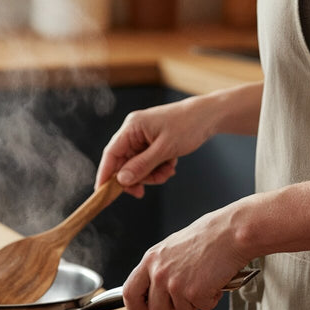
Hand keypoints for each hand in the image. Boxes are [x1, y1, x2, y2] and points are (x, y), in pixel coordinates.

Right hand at [95, 97, 212, 196]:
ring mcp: (142, 137)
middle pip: (124, 162)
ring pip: (137, 165)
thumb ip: (142, 165)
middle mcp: (133, 131)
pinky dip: (157, 168)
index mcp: (132, 127)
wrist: (208, 116)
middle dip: (137, 177)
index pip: (111, 154)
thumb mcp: (165, 150)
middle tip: (145, 191)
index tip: (101, 193)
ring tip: (168, 171)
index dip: (105, 174)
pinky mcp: (151, 142)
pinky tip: (170, 165)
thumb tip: (121, 180)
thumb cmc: (187, 126)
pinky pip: (147, 162)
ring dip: (151, 174)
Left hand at [120, 203, 250, 309]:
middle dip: (173, 308)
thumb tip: (153, 289)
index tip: (147, 306)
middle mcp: (158, 272)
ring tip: (203, 280)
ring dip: (195, 302)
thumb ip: (159, 268)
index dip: (138, 305)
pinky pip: (202, 308)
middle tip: (187, 293)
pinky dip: (211, 299)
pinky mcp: (194, 293)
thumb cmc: (206, 237)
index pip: (129, 293)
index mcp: (150, 260)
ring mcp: (175, 284)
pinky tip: (214, 280)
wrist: (229, 233)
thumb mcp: (171, 249)